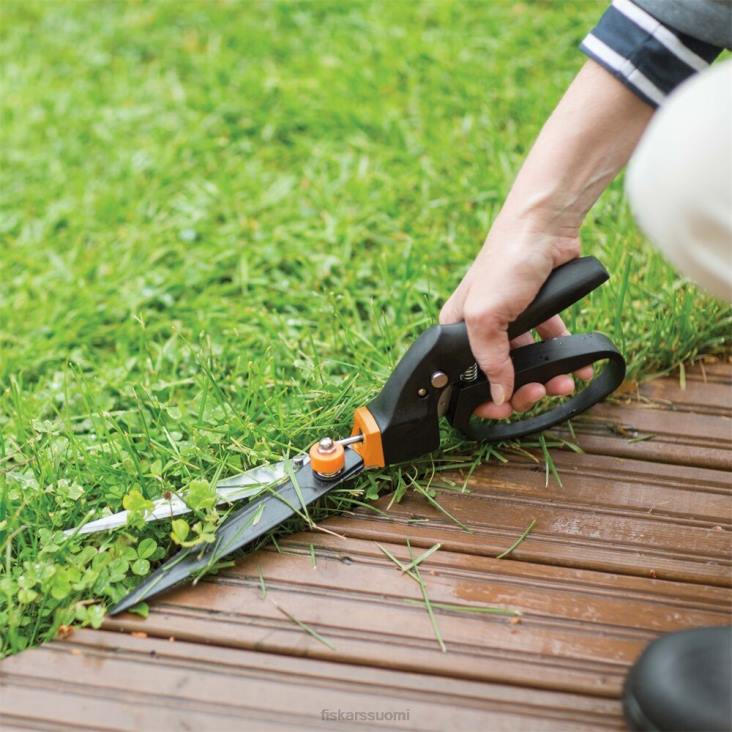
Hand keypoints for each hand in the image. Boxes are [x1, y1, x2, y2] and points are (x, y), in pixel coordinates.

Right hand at [440, 213, 592, 418]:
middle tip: (539, 393)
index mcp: (457, 330)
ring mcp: (511, 323)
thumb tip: (500, 396)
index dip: (482, 400)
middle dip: (521, 391)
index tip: (504, 409)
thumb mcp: (486, 316)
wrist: (545, 228)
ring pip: (527, 364)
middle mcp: (481, 329)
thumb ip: (491, 360)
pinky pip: (549, 345)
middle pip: (498, 376)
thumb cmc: (506, 264)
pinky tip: (577, 367)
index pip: (463, 378)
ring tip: (564, 380)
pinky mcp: (538, 315)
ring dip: (547, 377)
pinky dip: (564, 358)